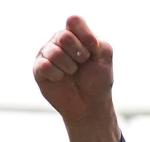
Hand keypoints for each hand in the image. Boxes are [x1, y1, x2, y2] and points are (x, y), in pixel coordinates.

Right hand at [34, 16, 119, 141]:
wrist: (90, 105)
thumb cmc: (97, 81)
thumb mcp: (105, 60)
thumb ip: (99, 43)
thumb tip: (85, 39)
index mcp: (74, 35)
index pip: (74, 21)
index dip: (86, 36)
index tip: (93, 50)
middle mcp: (58, 41)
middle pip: (64, 36)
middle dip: (79, 54)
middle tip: (82, 64)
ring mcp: (46, 54)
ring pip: (54, 52)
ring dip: (70, 67)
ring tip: (72, 74)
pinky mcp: (38, 69)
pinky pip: (45, 66)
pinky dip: (58, 75)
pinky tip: (61, 79)